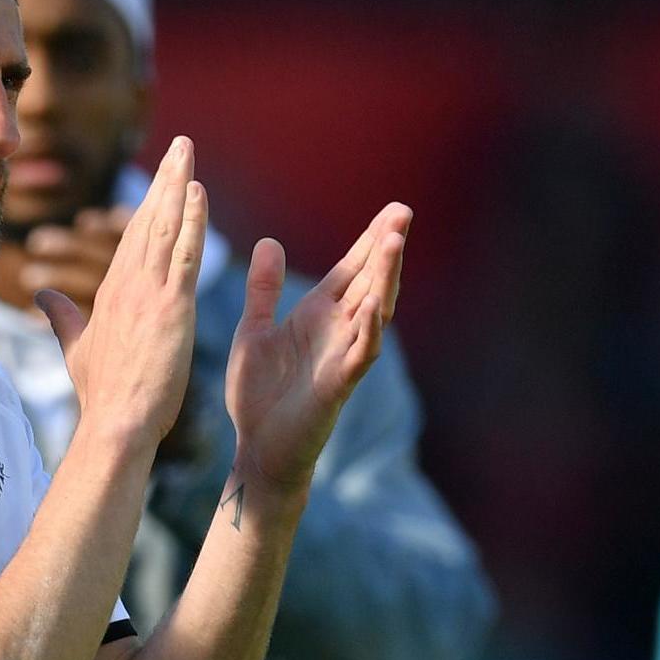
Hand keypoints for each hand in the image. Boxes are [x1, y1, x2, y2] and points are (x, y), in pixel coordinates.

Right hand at [38, 137, 206, 445]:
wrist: (116, 422)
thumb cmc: (101, 394)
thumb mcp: (76, 349)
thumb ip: (60, 318)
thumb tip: (38, 296)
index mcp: (109, 292)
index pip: (132, 238)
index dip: (149, 205)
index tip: (164, 180)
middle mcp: (126, 284)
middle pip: (147, 220)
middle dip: (165, 180)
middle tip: (182, 145)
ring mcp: (147, 292)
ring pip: (165, 226)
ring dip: (178, 186)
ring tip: (189, 152)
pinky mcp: (170, 306)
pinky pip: (184, 253)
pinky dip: (191, 220)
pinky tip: (198, 192)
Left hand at [225, 202, 409, 491]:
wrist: (258, 449)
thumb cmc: (259, 396)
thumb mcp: (256, 331)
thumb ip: (264, 290)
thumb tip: (270, 241)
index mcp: (318, 315)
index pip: (352, 270)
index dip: (370, 240)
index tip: (392, 209)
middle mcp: (338, 331)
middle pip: (371, 281)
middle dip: (386, 247)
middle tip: (403, 211)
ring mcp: (344, 356)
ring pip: (375, 310)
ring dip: (385, 278)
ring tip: (394, 241)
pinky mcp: (340, 385)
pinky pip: (361, 352)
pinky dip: (369, 327)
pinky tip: (374, 304)